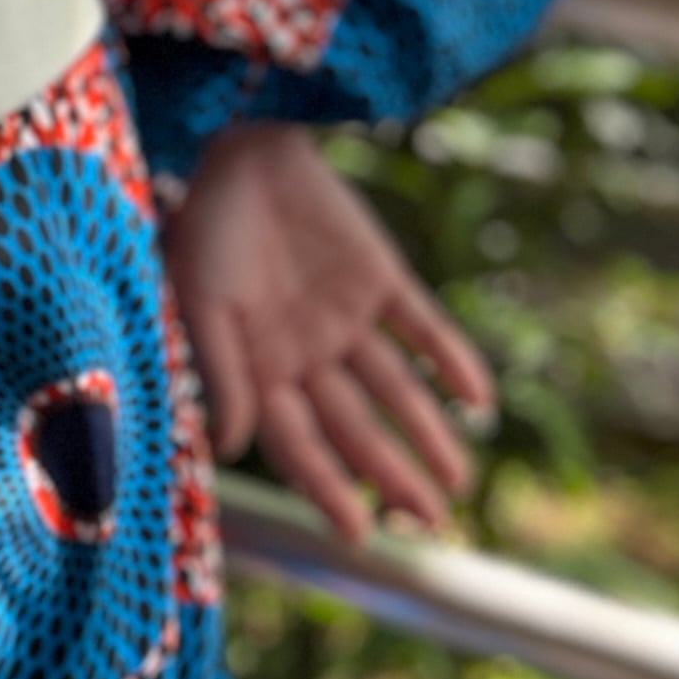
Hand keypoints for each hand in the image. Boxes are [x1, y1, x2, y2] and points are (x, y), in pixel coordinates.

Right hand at [160, 118, 491, 540]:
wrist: (239, 144)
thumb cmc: (202, 223)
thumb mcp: (198, 299)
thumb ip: (223, 370)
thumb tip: (233, 448)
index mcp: (260, 367)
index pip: (300, 445)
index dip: (328, 489)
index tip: (359, 534)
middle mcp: (307, 354)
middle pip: (358, 429)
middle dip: (393, 476)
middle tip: (434, 522)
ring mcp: (347, 319)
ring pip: (397, 390)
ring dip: (429, 434)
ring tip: (460, 481)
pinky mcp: (380, 279)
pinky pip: (424, 328)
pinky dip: (453, 362)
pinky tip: (479, 402)